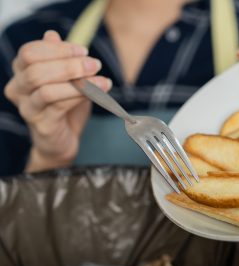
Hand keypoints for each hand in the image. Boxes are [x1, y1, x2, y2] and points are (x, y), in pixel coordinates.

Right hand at [4, 30, 111, 172]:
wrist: (63, 139)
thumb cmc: (64, 106)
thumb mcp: (64, 79)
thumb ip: (59, 59)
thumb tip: (52, 35)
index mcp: (21, 72)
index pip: (30, 52)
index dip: (58, 49)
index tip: (84, 51)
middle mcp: (18, 89)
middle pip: (35, 69)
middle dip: (69, 64)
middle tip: (95, 64)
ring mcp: (27, 108)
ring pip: (47, 89)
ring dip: (78, 82)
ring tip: (102, 80)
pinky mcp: (41, 124)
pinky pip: (60, 106)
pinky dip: (81, 97)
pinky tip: (99, 93)